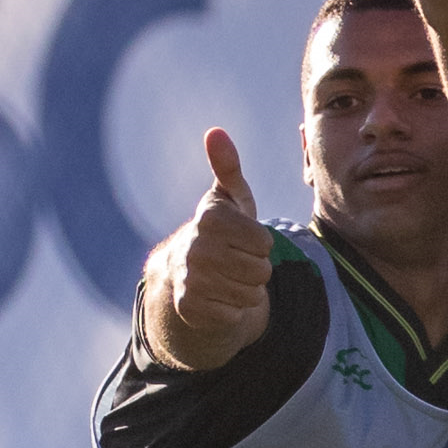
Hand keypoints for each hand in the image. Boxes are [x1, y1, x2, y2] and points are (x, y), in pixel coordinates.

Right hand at [153, 128, 275, 366]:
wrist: (182, 274)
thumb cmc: (220, 231)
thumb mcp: (229, 199)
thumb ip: (228, 167)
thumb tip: (215, 132)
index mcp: (209, 220)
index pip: (264, 242)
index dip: (260, 243)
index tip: (242, 239)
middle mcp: (195, 249)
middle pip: (261, 270)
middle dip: (256, 269)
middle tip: (236, 261)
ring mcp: (190, 280)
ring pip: (251, 294)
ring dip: (246, 290)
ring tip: (228, 278)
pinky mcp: (190, 308)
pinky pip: (236, 315)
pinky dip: (233, 310)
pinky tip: (218, 297)